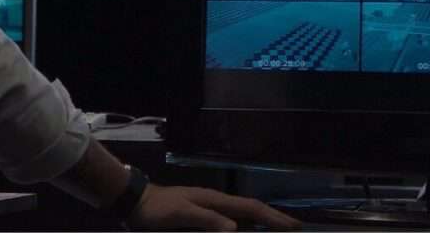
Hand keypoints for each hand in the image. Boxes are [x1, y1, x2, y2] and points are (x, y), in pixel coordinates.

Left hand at [128, 184, 300, 230]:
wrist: (135, 202)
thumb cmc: (158, 209)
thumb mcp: (180, 214)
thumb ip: (207, 219)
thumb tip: (236, 228)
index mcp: (216, 200)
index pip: (251, 208)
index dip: (273, 217)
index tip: (293, 226)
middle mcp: (218, 203)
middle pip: (252, 211)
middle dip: (274, 219)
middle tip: (294, 228)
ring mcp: (211, 209)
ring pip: (243, 216)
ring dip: (261, 223)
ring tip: (277, 230)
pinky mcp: (203, 217)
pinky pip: (231, 222)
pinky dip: (245, 225)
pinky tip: (247, 230)